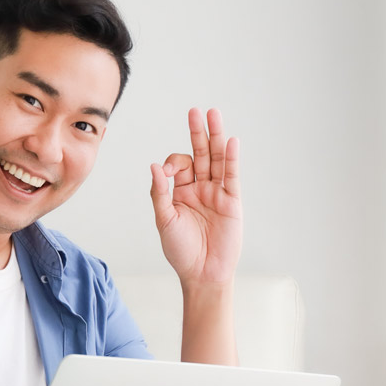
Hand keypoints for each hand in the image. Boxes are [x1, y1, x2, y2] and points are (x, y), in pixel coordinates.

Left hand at [149, 107, 242, 286]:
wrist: (202, 274)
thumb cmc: (181, 251)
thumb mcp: (164, 220)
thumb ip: (160, 193)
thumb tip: (154, 166)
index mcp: (180, 191)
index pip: (179, 165)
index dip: (172, 163)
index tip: (166, 173)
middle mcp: (199, 188)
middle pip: (200, 154)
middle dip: (198, 133)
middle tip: (196, 111)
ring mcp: (217, 193)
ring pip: (216, 160)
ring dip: (215, 138)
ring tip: (214, 115)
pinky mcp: (232, 201)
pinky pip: (231, 176)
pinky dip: (231, 159)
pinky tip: (231, 143)